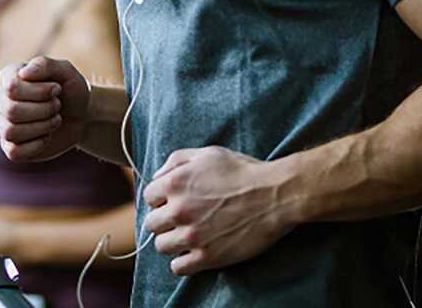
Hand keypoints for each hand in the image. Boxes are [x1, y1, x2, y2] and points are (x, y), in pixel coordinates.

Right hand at [0, 55, 90, 161]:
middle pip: (12, 110)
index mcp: (9, 77)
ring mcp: (3, 124)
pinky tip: (47, 136)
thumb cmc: (70, 89)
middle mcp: (1, 100)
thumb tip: (23, 73)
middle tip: (58, 105)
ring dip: (42, 126)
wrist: (82, 115)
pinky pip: (14, 151)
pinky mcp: (10, 147)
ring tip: (55, 119)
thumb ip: (45, 65)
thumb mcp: (65, 71)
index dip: (39, 91)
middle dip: (44, 110)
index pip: (11, 87)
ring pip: (11, 131)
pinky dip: (37, 144)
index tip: (57, 88)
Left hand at [143, 146, 289, 276]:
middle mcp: (179, 210)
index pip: (148, 195)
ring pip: (161, 246)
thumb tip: (158, 176)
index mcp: (176, 182)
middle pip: (151, 223)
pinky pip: (178, 267)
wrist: (273, 195)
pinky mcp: (207, 257)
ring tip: (187, 235)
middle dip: (164, 219)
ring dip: (171, 241)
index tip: (172, 200)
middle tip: (180, 218)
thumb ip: (176, 160)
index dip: (161, 197)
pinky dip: (182, 261)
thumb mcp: (207, 153)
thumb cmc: (241, 171)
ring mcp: (192, 236)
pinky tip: (193, 252)